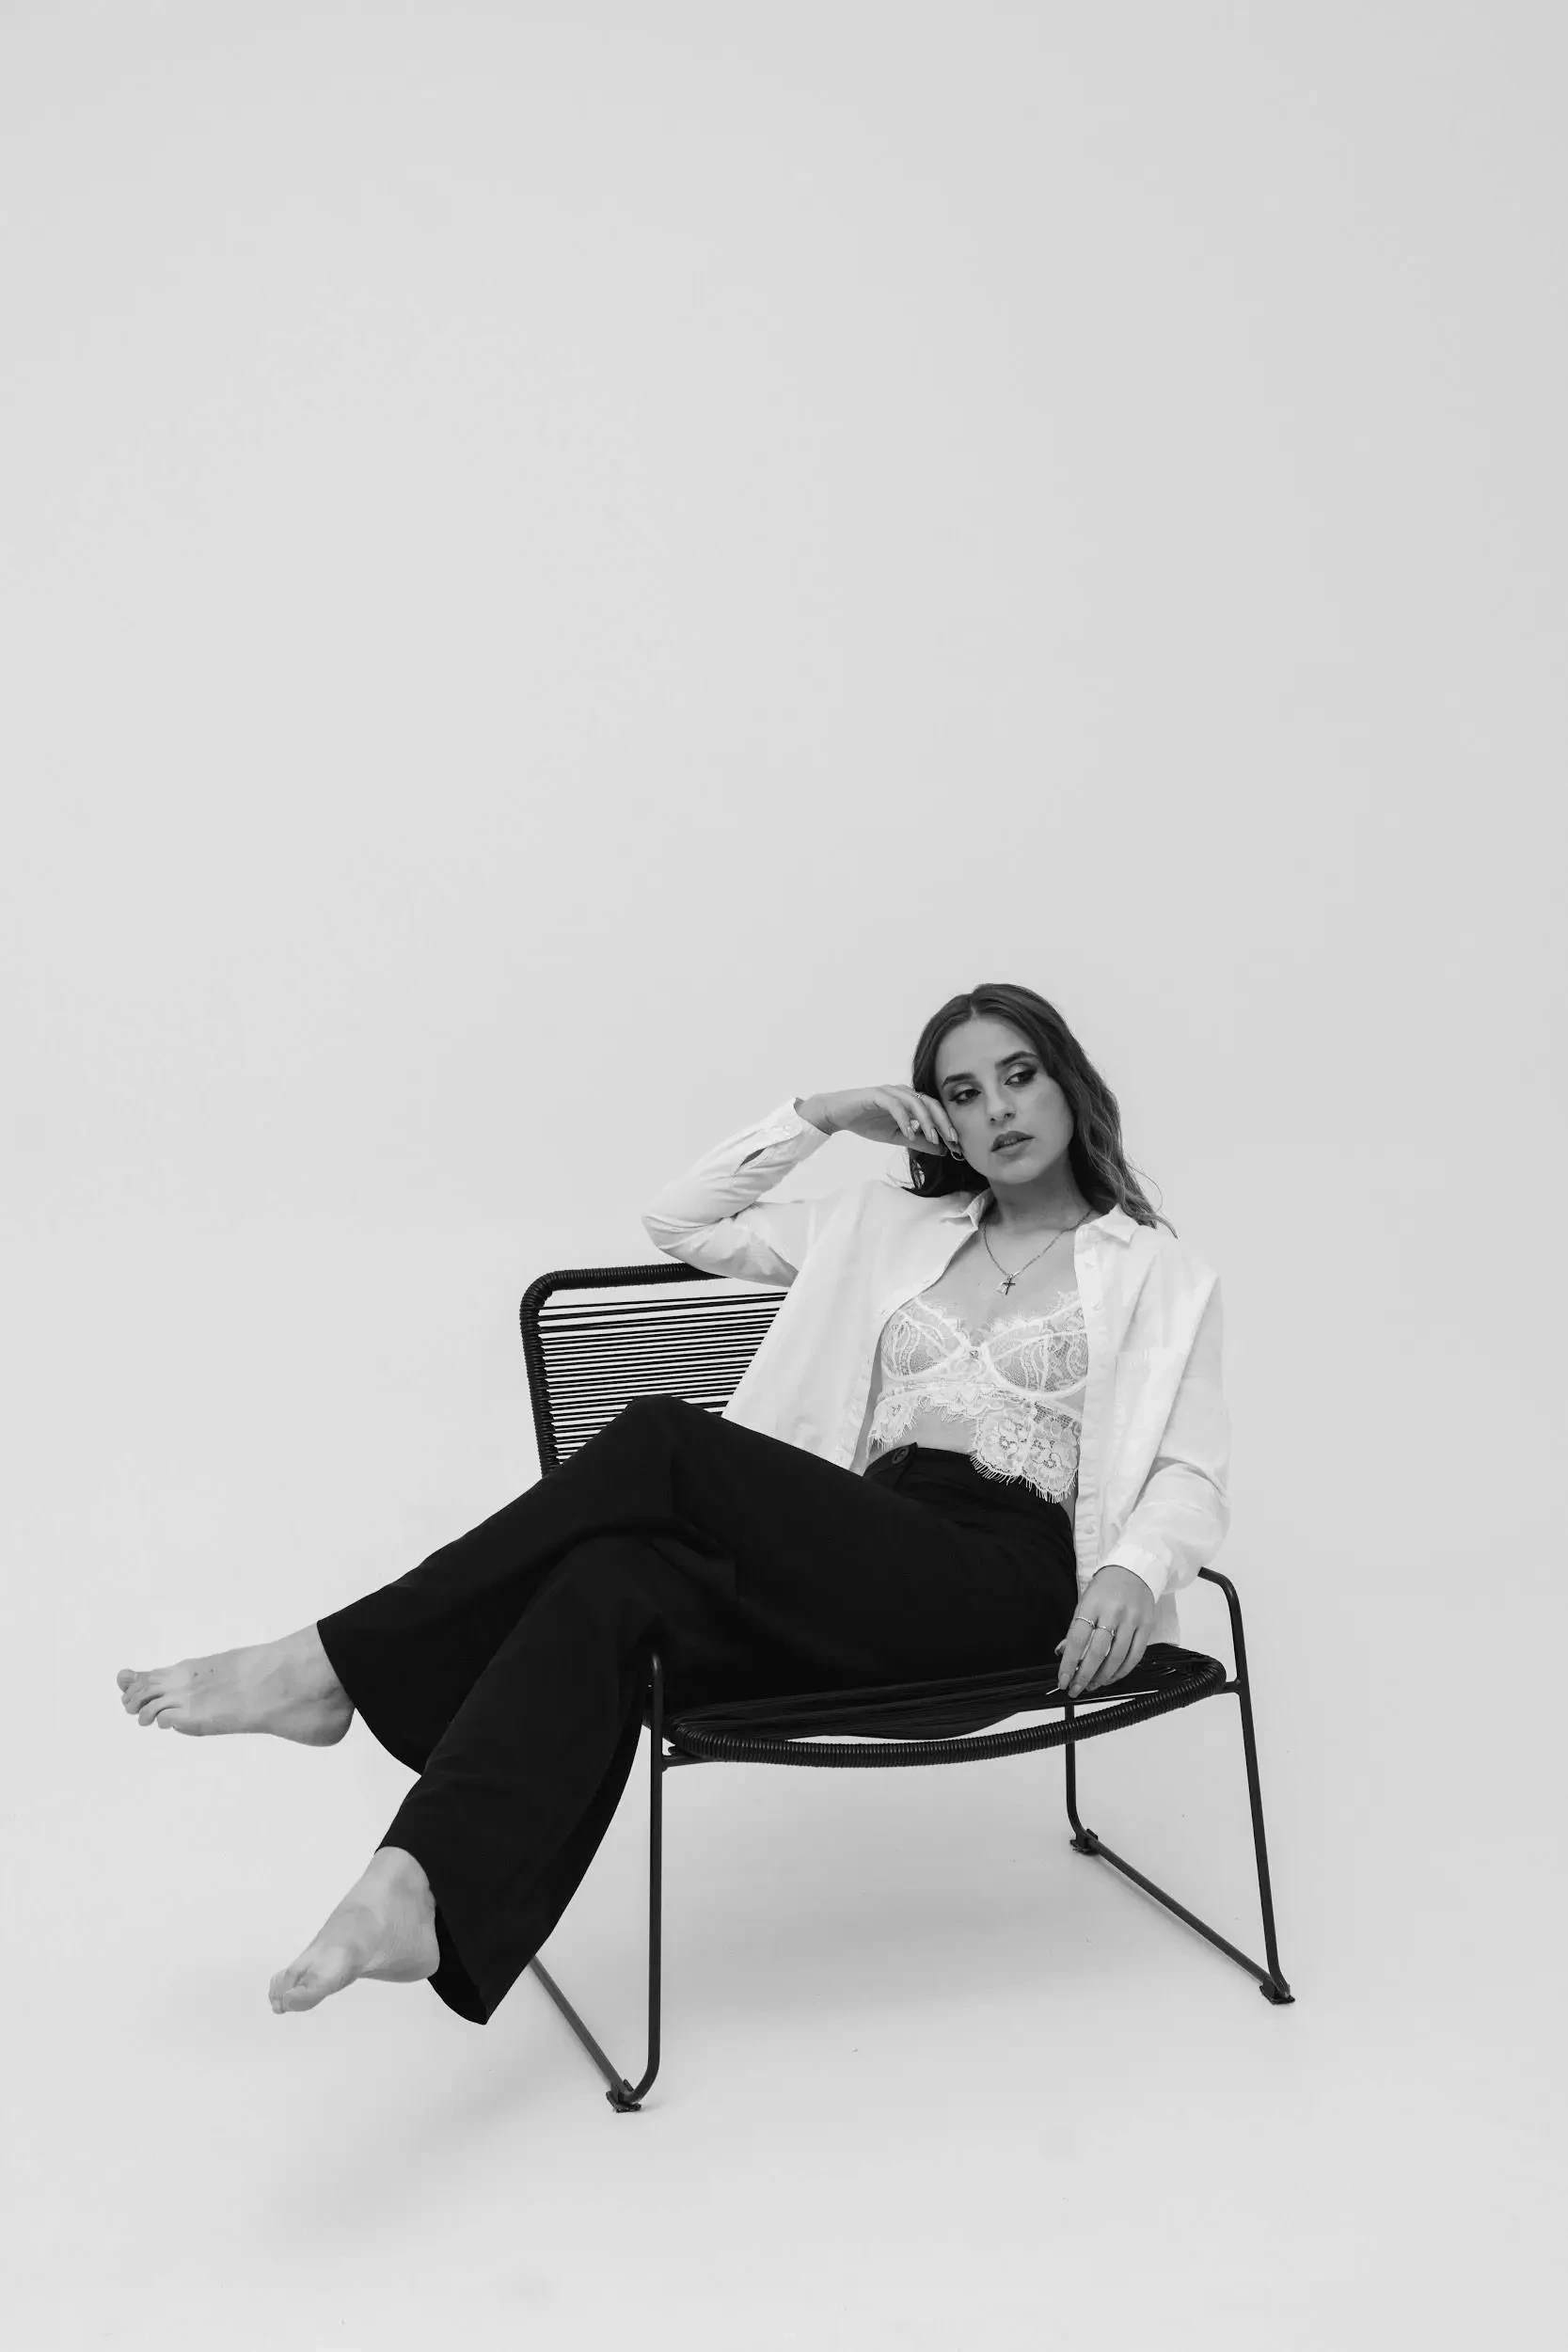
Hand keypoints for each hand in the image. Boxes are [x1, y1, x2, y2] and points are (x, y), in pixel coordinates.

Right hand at [799, 1085, 960, 1156]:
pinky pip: (896, 1105)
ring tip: (934, 1139)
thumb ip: (919, 1141)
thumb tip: (942, 1151)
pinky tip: (909, 1135)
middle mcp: (904, 1093)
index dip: (948, 1126)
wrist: (838, 1114)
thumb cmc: (867, 1122)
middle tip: (952, 1140)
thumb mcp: (897, 1137)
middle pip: (931, 1103)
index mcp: (911, 1101)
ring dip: (927, 1121)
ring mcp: (891, 1092)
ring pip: (916, 1102)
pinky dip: (905, 1120)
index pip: (935, 1110)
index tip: (958, 1145)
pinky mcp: (877, 1095)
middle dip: (944, 1122)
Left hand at [1054, 1565, 1154, 1696]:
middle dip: (1084, 1675)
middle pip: (1097, 1652)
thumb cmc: (1106, 1587)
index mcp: (1092, 1604)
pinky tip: (1112, 1677)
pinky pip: (1135, 1656)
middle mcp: (1112, 1612)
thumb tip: (1063, 1653)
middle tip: (1076, 1689)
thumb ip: (1075, 1628)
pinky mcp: (1147, 1626)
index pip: (1077, 1639)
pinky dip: (1122, 1671)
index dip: (1069, 1663)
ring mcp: (1132, 1620)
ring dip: (1103, 1677)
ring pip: (1117, 1657)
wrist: (1134, 1569)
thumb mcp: (1085, 1601)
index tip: (1063, 1680)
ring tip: (1092, 1685)